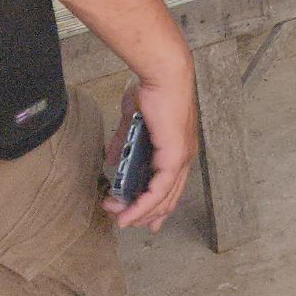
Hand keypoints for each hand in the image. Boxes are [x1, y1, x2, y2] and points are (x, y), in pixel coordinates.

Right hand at [106, 74, 195, 231]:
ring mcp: (181, 159)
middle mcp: (183, 158)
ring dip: (138, 211)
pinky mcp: (175, 157)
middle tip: (122, 220)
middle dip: (144, 214)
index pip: (170, 187)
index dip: (155, 206)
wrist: (162, 75)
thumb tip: (112, 161)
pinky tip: (129, 214)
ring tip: (118, 216)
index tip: (139, 219)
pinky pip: (159, 190)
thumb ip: (124, 143)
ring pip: (163, 199)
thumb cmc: (150, 92)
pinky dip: (143, 205)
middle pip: (167, 198)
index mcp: (177, 149)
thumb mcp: (133, 121)